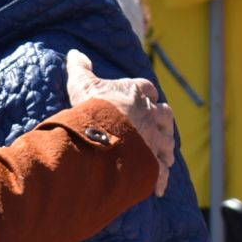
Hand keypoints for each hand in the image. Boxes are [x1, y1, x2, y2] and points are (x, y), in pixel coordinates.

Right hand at [65, 50, 175, 196]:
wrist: (103, 135)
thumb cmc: (94, 107)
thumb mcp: (83, 83)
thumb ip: (80, 68)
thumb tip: (74, 53)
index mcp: (138, 92)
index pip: (148, 89)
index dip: (146, 94)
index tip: (145, 99)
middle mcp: (152, 114)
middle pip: (165, 116)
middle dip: (162, 122)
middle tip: (155, 129)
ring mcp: (155, 138)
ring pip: (168, 143)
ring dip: (164, 149)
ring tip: (161, 157)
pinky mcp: (154, 161)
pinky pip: (161, 171)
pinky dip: (161, 180)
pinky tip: (159, 188)